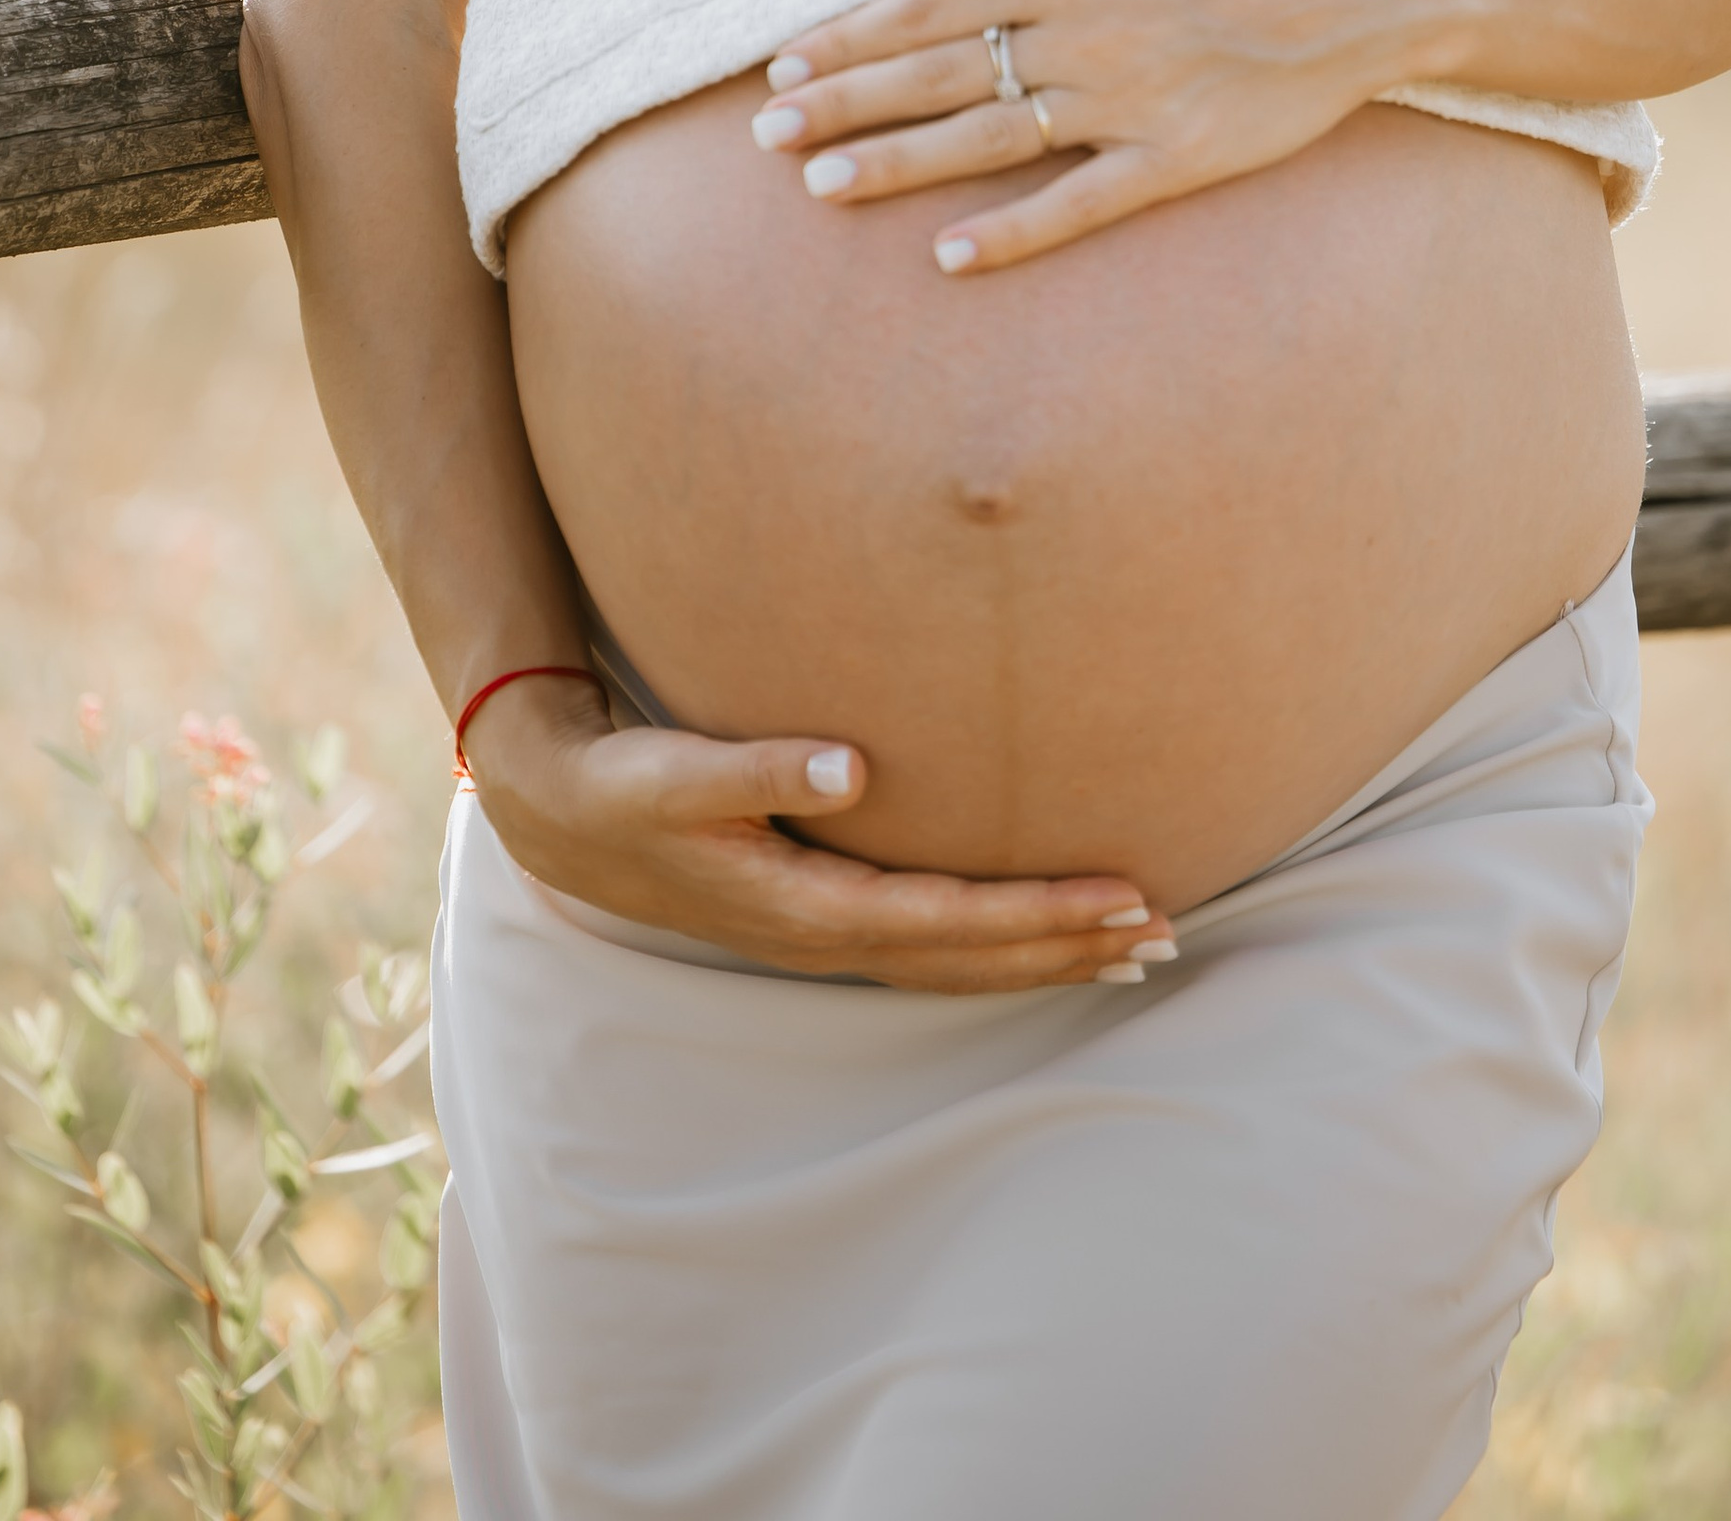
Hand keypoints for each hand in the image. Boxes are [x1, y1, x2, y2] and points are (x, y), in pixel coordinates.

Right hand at [464, 680, 1171, 992]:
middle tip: (1167, 932)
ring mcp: (824, 937)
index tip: (1121, 897)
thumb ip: (761, 769)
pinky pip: (932, 947)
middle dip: (1069, 946)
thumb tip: (851, 769)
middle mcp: (826, 938)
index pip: (952, 920)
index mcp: (806, 907)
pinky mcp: (820, 918)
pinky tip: (1039, 933)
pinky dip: (998, 945)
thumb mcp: (678, 774)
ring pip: (958, 962)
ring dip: (1046, 956)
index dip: (1040, 913)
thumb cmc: (625, 785)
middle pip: (973, 958)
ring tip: (1135, 947)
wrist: (564, 818)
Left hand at [753, 0, 1465, 269]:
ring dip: (901, 166)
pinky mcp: (1177, 159)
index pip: (928, 5)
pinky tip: (952, 256)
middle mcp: (1083, 34)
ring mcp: (1129, 102)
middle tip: (765, 139)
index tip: (783, 66)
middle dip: (846, 104)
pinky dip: (1016, 231)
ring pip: (991, 139)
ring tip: (822, 189)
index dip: (850, 37)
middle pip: (940, 74)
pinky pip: (1082, 203)